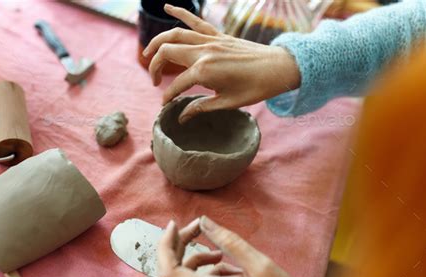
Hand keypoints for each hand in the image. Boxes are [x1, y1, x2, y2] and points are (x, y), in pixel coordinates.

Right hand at [144, 4, 300, 123]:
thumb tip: (182, 116)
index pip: (176, 85)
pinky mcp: (218, 35)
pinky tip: (167, 5)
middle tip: (155, 81)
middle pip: (167, 53)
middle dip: (155, 66)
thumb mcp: (227, 103)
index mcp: (204, 72)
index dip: (168, 97)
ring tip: (147, 54)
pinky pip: (195, 21)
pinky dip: (180, 12)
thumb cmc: (255, 88)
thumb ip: (201, 107)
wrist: (278, 68)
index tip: (166, 107)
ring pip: (175, 35)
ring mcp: (210, 40)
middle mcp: (203, 52)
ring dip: (157, 43)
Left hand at [158, 216, 312, 276]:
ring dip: (196, 260)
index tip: (175, 224)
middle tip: (197, 227)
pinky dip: (207, 273)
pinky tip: (231, 271)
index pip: (169, 273)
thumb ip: (229, 242)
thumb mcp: (261, 266)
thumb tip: (203, 221)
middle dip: (181, 246)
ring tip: (221, 253)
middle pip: (173, 273)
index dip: (165, 246)